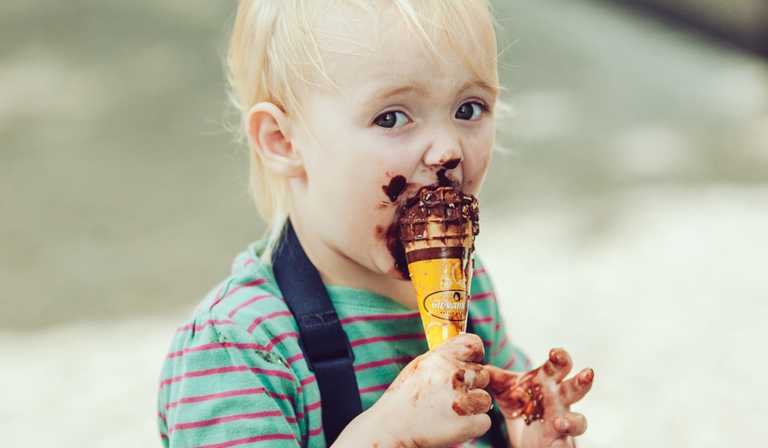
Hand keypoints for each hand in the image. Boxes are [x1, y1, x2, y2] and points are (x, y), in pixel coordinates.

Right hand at [336, 333, 492, 447]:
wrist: (392, 429)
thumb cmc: (405, 398)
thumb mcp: (420, 366)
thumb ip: (444, 357)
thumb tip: (465, 350)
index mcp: (441, 358)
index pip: (474, 345)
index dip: (475, 355)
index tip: (469, 364)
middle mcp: (453, 375)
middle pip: (483, 374)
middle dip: (472, 385)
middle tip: (450, 396)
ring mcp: (462, 400)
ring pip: (485, 399)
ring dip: (473, 407)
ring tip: (449, 412)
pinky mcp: (469, 423)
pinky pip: (484, 421)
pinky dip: (472, 425)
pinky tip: (452, 425)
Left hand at [484, 348, 593, 447]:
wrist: (524, 434)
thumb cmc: (521, 403)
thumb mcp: (504, 389)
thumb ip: (493, 377)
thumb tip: (478, 367)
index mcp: (548, 381)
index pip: (558, 365)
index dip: (560, 358)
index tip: (554, 353)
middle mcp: (559, 399)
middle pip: (576, 388)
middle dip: (582, 381)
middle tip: (587, 372)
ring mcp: (562, 421)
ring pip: (579, 420)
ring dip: (573, 421)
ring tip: (561, 422)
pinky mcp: (560, 442)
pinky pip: (566, 444)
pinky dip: (563, 445)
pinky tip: (558, 445)